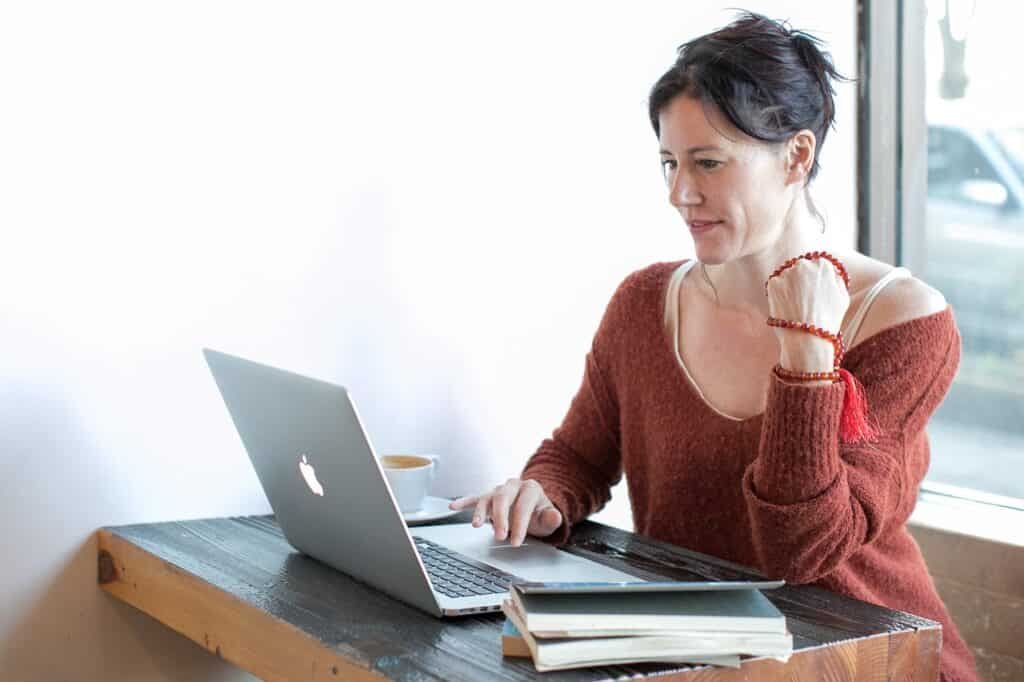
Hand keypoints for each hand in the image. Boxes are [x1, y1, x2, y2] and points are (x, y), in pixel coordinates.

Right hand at [449, 478, 563, 546]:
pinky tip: (454, 506)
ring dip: (481, 512)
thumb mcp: (549, 519)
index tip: (516, 542)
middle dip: (500, 519)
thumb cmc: (539, 514)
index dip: (520, 524)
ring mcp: (499, 490)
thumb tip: (554, 516)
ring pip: (487, 498)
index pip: (523, 506)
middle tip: (500, 536)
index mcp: (530, 488)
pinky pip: (475, 498)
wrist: (532, 508)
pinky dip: (464, 502)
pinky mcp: (488, 496)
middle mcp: (513, 486)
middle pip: (503, 499)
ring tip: (476, 525)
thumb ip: (552, 518)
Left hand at [766, 255, 849, 371]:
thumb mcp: (842, 297)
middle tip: (802, 299)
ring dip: (789, 287)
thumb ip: (836, 279)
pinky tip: (786, 307)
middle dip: (800, 280)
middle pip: (800, 268)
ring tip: (795, 306)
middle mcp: (804, 264)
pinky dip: (778, 295)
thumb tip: (830, 272)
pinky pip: (775, 286)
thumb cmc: (828, 321)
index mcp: (824, 265)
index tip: (813, 291)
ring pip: (786, 277)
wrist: (807, 338)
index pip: (817, 265)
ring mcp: (787, 273)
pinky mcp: (773, 283)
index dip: (815, 279)